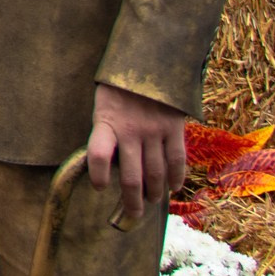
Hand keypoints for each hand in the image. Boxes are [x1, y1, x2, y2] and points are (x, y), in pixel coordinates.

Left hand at [88, 83, 187, 222]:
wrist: (147, 61)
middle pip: (131, 177)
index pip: (98, 156)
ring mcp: (153, 130)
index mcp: (105, 122)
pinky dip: (176, 178)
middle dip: (132, 201)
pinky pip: (176, 160)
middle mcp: (129, 130)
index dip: (98, 176)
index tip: (99, 188)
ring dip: (154, 193)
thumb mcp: (102, 106)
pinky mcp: (174, 128)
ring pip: (155, 173)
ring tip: (152, 201)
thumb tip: (107, 165)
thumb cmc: (119, 88)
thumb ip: (106, 133)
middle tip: (133, 214)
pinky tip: (173, 188)